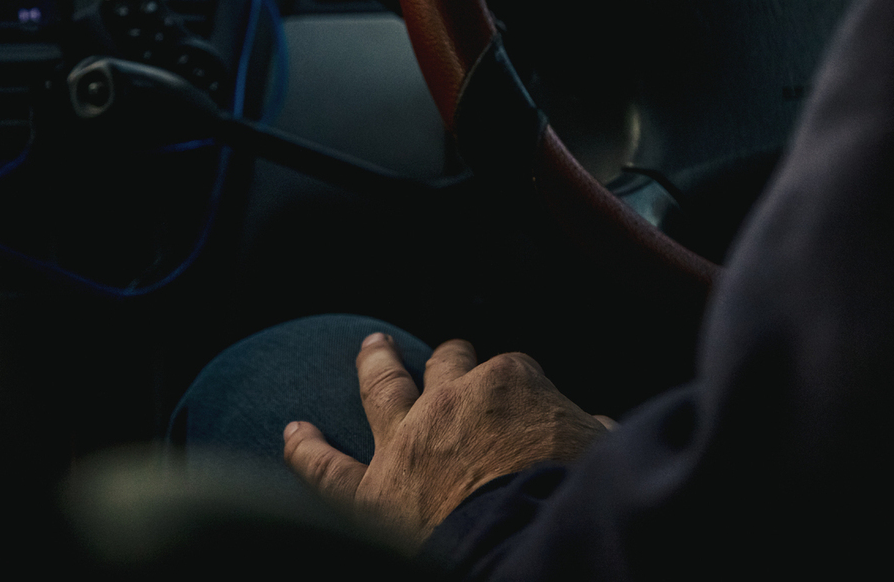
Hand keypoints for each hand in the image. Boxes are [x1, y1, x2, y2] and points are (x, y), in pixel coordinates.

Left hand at [283, 332, 612, 549]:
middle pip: (447, 363)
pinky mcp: (374, 492)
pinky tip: (293, 434)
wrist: (527, 546)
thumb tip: (597, 426)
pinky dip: (307, 451)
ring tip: (371, 347)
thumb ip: (590, 430)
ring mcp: (406, 440)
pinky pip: (328, 470)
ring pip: (382, 388)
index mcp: (508, 382)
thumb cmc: (572, 495)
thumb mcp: (601, 450)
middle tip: (450, 352)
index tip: (528, 403)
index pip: (512, 371)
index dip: (520, 387)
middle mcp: (450, 399)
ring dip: (376, 365)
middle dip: (450, 356)